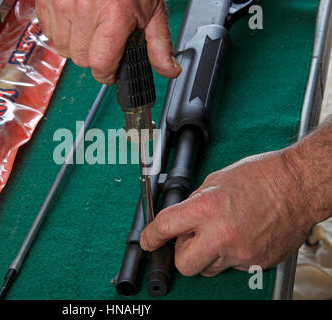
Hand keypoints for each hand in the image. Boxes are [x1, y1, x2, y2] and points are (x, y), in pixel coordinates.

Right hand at [36, 0, 181, 83]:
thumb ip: (159, 43)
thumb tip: (169, 70)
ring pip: (64, 49)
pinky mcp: (46, 1)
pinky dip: (62, 31)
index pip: (101, 64)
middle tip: (104, 40)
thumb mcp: (152, 9)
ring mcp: (61, 5)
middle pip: (82, 59)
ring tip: (90, 26)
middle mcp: (84, 10)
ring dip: (77, 45)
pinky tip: (76, 18)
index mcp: (113, 15)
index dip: (107, 73)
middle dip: (94, 58)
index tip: (111, 71)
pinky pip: (49, 32)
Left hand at [139, 149, 316, 276]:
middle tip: (190, 238)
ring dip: (207, 254)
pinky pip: (232, 267)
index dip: (151, 237)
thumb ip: (194, 203)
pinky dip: (230, 255)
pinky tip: (241, 235)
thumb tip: (180, 218)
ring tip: (223, 232)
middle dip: (182, 253)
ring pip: (209, 268)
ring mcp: (241, 252)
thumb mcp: (216, 180)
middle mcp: (221, 234)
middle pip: (184, 264)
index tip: (148, 241)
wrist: (298, 186)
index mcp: (207, 208)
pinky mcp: (256, 263)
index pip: (165, 227)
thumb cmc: (261, 176)